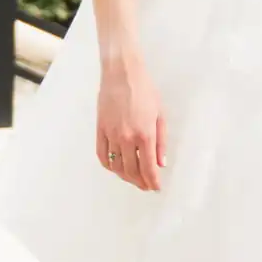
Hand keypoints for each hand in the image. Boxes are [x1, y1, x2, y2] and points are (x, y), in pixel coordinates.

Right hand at [95, 51, 166, 189]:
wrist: (122, 73)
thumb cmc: (144, 90)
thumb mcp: (160, 115)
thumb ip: (161, 141)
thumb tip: (161, 162)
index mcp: (145, 134)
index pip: (149, 168)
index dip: (153, 182)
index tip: (156, 187)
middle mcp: (127, 138)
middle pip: (132, 171)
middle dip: (141, 182)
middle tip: (146, 186)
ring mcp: (111, 135)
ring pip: (117, 166)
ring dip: (126, 177)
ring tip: (133, 179)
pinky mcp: (100, 130)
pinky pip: (102, 155)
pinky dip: (109, 166)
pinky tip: (116, 168)